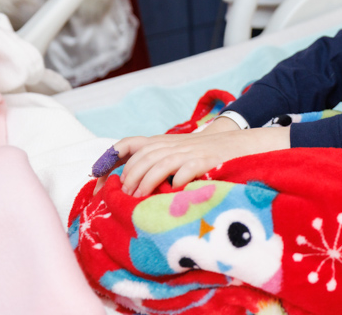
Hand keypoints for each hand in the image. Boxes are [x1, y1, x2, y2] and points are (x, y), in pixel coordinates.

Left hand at [93, 123, 290, 197]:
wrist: (243, 145)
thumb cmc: (210, 156)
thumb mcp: (182, 154)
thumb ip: (160, 164)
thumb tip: (133, 188)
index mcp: (166, 142)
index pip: (132, 144)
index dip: (112, 158)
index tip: (98, 180)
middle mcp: (176, 144)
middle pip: (143, 157)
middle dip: (130, 177)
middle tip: (124, 197)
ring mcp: (191, 152)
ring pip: (160, 163)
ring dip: (146, 182)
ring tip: (140, 200)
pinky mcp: (206, 161)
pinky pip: (185, 170)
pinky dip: (176, 181)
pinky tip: (172, 193)